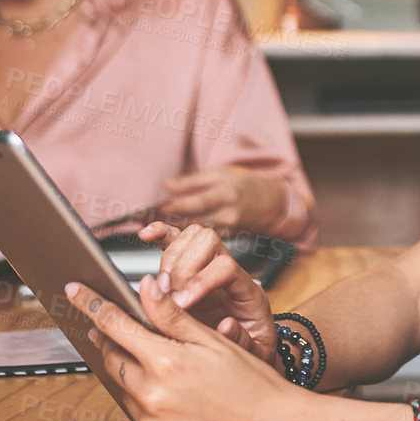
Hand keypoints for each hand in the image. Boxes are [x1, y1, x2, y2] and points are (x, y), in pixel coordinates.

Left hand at [65, 275, 309, 420]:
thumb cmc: (254, 386)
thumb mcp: (215, 341)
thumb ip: (173, 315)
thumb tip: (144, 287)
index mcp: (166, 363)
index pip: (115, 325)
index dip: (91, 304)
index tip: (74, 290)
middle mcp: (151, 398)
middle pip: (113, 360)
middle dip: (113, 342)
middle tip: (121, 331)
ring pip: (125, 393)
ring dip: (136, 378)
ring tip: (172, 376)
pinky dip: (150, 412)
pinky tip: (179, 408)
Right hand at [136, 220, 280, 369]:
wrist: (250, 350)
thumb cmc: (253, 349)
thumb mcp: (257, 352)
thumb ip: (243, 341)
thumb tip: (227, 326)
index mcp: (249, 291)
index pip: (226, 267)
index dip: (200, 282)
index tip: (181, 304)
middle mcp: (230, 270)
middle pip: (208, 243)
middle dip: (182, 269)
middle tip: (168, 297)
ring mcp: (209, 265)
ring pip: (191, 237)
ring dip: (169, 259)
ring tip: (159, 288)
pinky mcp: (190, 266)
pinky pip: (176, 238)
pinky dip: (161, 233)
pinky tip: (147, 235)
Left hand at [156, 165, 286, 234]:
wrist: (275, 203)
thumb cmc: (247, 184)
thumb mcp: (222, 174)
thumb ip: (193, 182)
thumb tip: (167, 185)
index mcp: (224, 192)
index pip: (192, 202)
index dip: (169, 209)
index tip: (148, 213)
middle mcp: (227, 212)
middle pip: (190, 223)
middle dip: (166, 227)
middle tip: (144, 229)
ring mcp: (229, 229)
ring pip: (196, 237)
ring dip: (174, 239)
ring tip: (153, 239)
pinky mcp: (230, 241)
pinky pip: (205, 244)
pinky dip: (188, 245)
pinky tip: (172, 246)